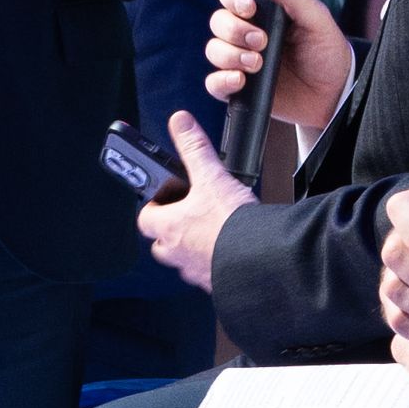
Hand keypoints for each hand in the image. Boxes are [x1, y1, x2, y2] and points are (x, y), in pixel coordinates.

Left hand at [136, 112, 257, 291]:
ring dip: (193, 248)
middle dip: (171, 230)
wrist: (264, 261)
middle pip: (162, 243)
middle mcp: (179, 254)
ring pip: (185, 260)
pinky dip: (216, 263)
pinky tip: (231, 250)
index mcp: (170, 228)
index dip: (151, 206)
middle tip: (187, 215)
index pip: (145, 219)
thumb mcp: (212, 176)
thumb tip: (180, 123)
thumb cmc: (233, 226)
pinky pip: (209, 274)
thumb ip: (194, 147)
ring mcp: (198, 272)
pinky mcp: (218, 284)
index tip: (161, 198)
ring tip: (212, 231)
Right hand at [204, 0, 353, 132]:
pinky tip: (241, 80)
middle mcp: (245, 31)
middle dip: (235, 30)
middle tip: (261, 41)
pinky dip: (221, 81)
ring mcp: (239, 59)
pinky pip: (214, 83)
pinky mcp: (237, 86)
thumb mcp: (318, 22)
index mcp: (261, 9)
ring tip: (257, 64)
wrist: (332, 93)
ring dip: (231, 55)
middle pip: (218, 21)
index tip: (249, 8)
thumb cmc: (326, 52)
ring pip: (213, 50)